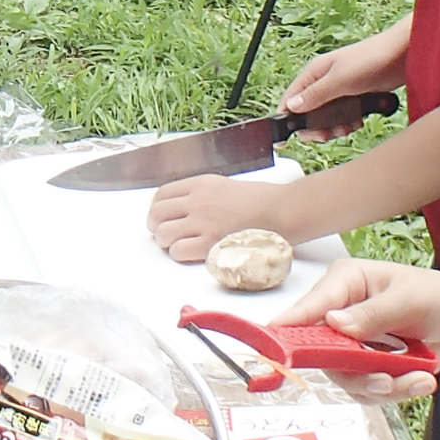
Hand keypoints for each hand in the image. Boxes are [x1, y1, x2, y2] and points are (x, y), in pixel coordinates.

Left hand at [149, 173, 297, 262]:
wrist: (283, 210)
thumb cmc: (263, 201)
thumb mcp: (226, 186)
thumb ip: (202, 195)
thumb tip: (185, 208)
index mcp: (201, 184)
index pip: (161, 195)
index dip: (157, 209)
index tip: (160, 217)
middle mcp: (197, 201)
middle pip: (156, 214)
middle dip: (157, 227)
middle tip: (165, 234)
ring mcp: (203, 222)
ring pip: (163, 234)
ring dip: (168, 243)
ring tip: (181, 245)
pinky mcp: (210, 243)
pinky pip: (178, 251)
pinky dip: (180, 255)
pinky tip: (192, 253)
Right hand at [265, 260, 439, 399]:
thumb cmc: (437, 297)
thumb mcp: (409, 299)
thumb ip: (373, 313)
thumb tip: (335, 322)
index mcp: (344, 282)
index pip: (309, 308)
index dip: (290, 329)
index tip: (278, 350)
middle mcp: (337, 313)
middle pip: (322, 353)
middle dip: (358, 371)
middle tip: (387, 380)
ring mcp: (347, 343)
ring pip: (346, 377)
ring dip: (385, 385)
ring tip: (419, 379)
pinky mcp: (361, 366)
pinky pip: (365, 390)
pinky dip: (394, 391)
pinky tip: (420, 380)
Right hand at [280, 38, 405, 135]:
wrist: (403, 55)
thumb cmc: (371, 59)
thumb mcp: (339, 80)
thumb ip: (315, 95)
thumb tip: (292, 106)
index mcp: (314, 73)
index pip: (291, 99)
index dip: (287, 119)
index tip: (286, 140)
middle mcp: (324, 81)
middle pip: (308, 113)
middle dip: (317, 128)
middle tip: (327, 135)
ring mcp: (339, 90)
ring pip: (327, 117)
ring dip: (335, 127)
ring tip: (347, 127)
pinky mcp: (355, 96)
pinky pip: (344, 116)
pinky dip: (349, 122)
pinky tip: (357, 121)